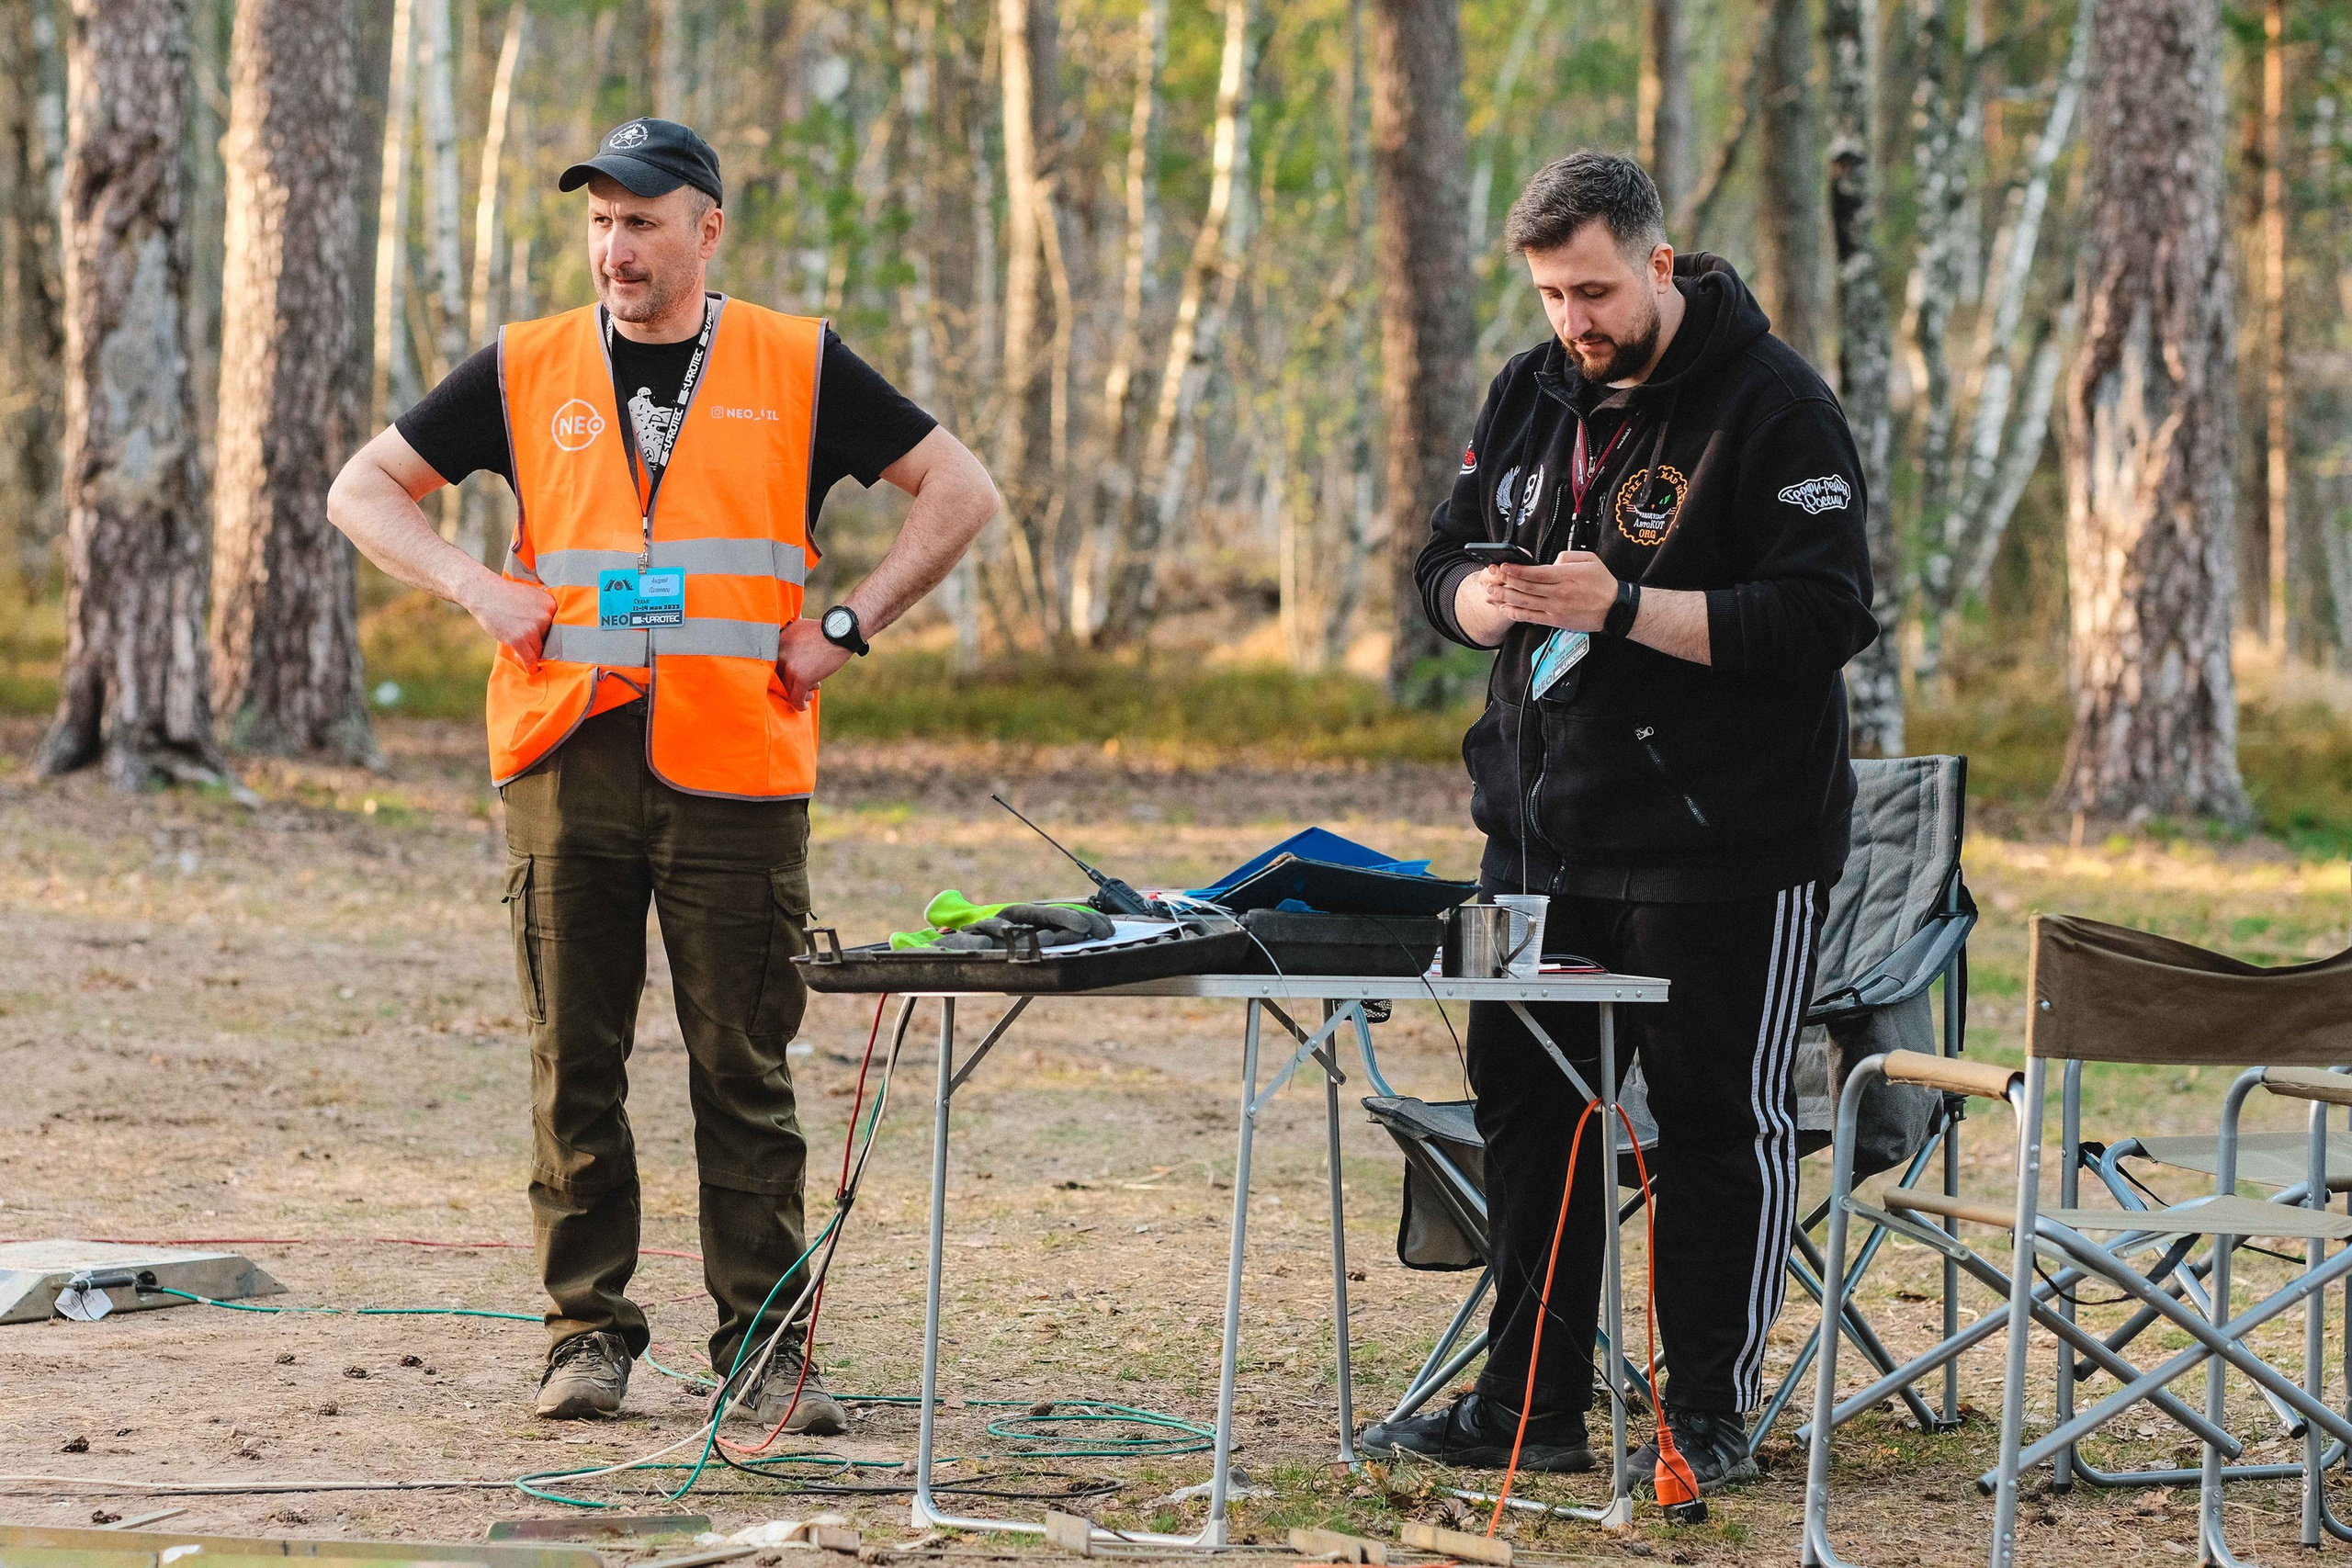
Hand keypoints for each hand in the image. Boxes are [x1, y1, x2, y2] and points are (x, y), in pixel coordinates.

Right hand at [464, 573, 557, 672]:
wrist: (484, 592)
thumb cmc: (508, 596)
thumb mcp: (533, 597)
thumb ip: (544, 613)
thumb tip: (552, 638)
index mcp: (551, 604)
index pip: (558, 628)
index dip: (551, 635)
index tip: (549, 642)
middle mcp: (546, 616)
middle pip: (550, 640)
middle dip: (540, 643)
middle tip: (531, 644)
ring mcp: (533, 628)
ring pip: (540, 650)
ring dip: (532, 653)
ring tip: (524, 650)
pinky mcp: (519, 639)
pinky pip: (530, 659)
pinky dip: (531, 667)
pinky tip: (532, 670)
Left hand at [776, 618, 852, 710]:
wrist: (841, 632)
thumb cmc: (822, 632)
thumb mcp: (797, 630)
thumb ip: (785, 643)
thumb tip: (781, 660)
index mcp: (776, 642)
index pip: (770, 666)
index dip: (780, 675)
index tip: (787, 681)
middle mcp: (779, 654)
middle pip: (778, 679)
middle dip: (790, 685)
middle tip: (802, 687)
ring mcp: (790, 666)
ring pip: (787, 690)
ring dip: (798, 694)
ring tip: (809, 693)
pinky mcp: (802, 677)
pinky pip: (796, 698)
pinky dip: (799, 704)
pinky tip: (804, 706)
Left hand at [1488, 550, 1618, 631]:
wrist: (1615, 608)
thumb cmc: (1602, 583)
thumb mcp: (1589, 559)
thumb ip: (1567, 556)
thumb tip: (1551, 561)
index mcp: (1565, 576)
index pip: (1534, 573)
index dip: (1516, 570)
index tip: (1503, 566)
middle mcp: (1558, 593)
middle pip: (1525, 587)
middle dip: (1505, 582)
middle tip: (1491, 577)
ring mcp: (1555, 608)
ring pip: (1525, 603)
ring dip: (1505, 597)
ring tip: (1491, 593)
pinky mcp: (1556, 621)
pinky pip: (1531, 617)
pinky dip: (1516, 613)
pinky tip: (1505, 609)